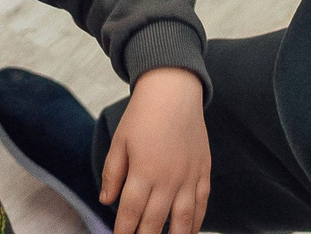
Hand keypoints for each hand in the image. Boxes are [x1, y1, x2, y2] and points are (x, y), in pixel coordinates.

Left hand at [99, 67, 209, 233]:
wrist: (174, 90)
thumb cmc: (143, 114)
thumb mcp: (120, 141)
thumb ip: (112, 173)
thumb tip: (106, 201)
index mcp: (143, 171)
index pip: (131, 212)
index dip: (123, 231)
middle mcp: (167, 178)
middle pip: (154, 221)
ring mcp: (188, 176)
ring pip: (182, 219)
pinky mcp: (203, 171)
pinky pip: (201, 205)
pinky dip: (196, 223)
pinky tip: (188, 232)